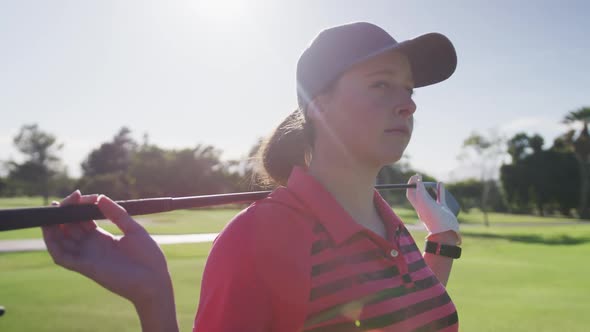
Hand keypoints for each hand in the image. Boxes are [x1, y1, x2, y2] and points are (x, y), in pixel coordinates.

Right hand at [42, 191, 173, 304]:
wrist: (154, 280)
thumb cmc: (149, 257)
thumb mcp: (134, 230)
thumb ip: (117, 214)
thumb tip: (100, 197)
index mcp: (103, 238)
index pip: (82, 220)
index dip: (78, 207)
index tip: (81, 194)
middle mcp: (91, 247)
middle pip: (69, 228)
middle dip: (65, 212)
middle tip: (69, 199)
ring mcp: (87, 257)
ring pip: (60, 241)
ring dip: (52, 226)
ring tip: (52, 210)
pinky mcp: (85, 267)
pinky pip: (61, 257)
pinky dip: (52, 243)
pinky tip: (49, 229)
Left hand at [406, 174, 460, 243]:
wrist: (445, 230)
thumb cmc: (433, 216)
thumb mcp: (424, 201)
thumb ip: (420, 190)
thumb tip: (417, 179)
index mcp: (417, 206)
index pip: (411, 193)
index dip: (410, 184)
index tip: (414, 176)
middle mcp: (424, 207)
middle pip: (418, 194)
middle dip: (417, 185)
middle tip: (419, 176)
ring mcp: (433, 208)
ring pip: (430, 196)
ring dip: (429, 187)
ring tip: (430, 181)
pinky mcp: (442, 209)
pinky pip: (440, 198)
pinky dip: (440, 190)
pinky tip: (440, 183)